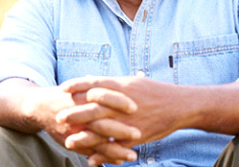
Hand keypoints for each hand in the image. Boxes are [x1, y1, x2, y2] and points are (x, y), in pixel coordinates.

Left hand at [58, 76, 183, 164]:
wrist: (179, 105)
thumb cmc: (153, 91)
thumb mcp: (131, 82)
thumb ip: (109, 83)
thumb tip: (88, 78)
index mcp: (121, 86)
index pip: (94, 83)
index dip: (77, 85)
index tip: (62, 87)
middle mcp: (123, 103)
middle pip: (94, 107)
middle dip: (75, 113)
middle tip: (58, 117)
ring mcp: (129, 120)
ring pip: (103, 129)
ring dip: (84, 137)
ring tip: (69, 141)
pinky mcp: (136, 136)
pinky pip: (117, 146)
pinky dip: (103, 154)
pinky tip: (91, 160)